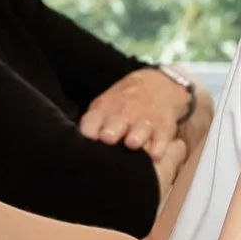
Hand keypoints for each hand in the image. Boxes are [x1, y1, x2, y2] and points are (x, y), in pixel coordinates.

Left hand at [79, 67, 193, 161]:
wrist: (157, 85)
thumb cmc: (122, 104)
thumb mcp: (103, 106)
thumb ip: (91, 125)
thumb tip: (76, 149)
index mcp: (103, 111)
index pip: (89, 126)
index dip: (86, 136)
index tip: (85, 146)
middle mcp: (123, 116)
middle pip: (112, 130)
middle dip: (110, 135)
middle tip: (109, 140)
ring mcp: (144, 123)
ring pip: (137, 136)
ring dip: (134, 140)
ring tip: (132, 144)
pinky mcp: (163, 130)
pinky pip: (161, 143)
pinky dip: (158, 150)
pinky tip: (153, 155)